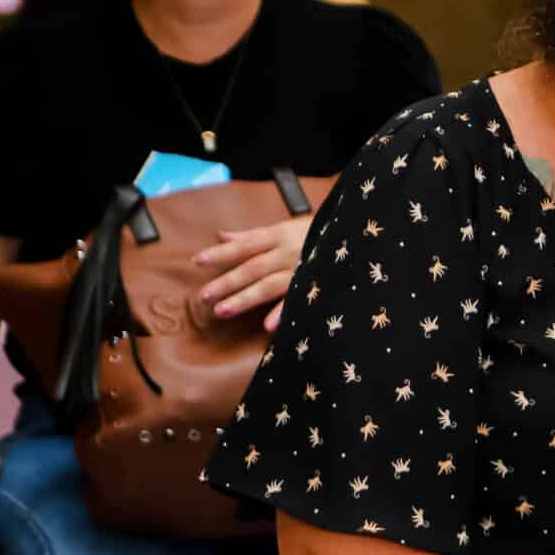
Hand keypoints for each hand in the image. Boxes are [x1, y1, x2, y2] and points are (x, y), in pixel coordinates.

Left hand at [194, 213, 312, 331]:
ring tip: (222, 311)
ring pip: (268, 285)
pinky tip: (267, 326)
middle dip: (226, 282)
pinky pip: (296, 300)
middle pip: (251, 268)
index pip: (244, 245)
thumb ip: (252, 235)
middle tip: (203, 296)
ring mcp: (302, 269)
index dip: (221, 253)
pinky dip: (282, 312)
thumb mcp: (286, 227)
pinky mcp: (316, 283)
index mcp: (279, 235)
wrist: (357, 235)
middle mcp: (288, 251)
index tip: (197, 261)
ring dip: (245, 298)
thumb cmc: (319, 232)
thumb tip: (222, 236)